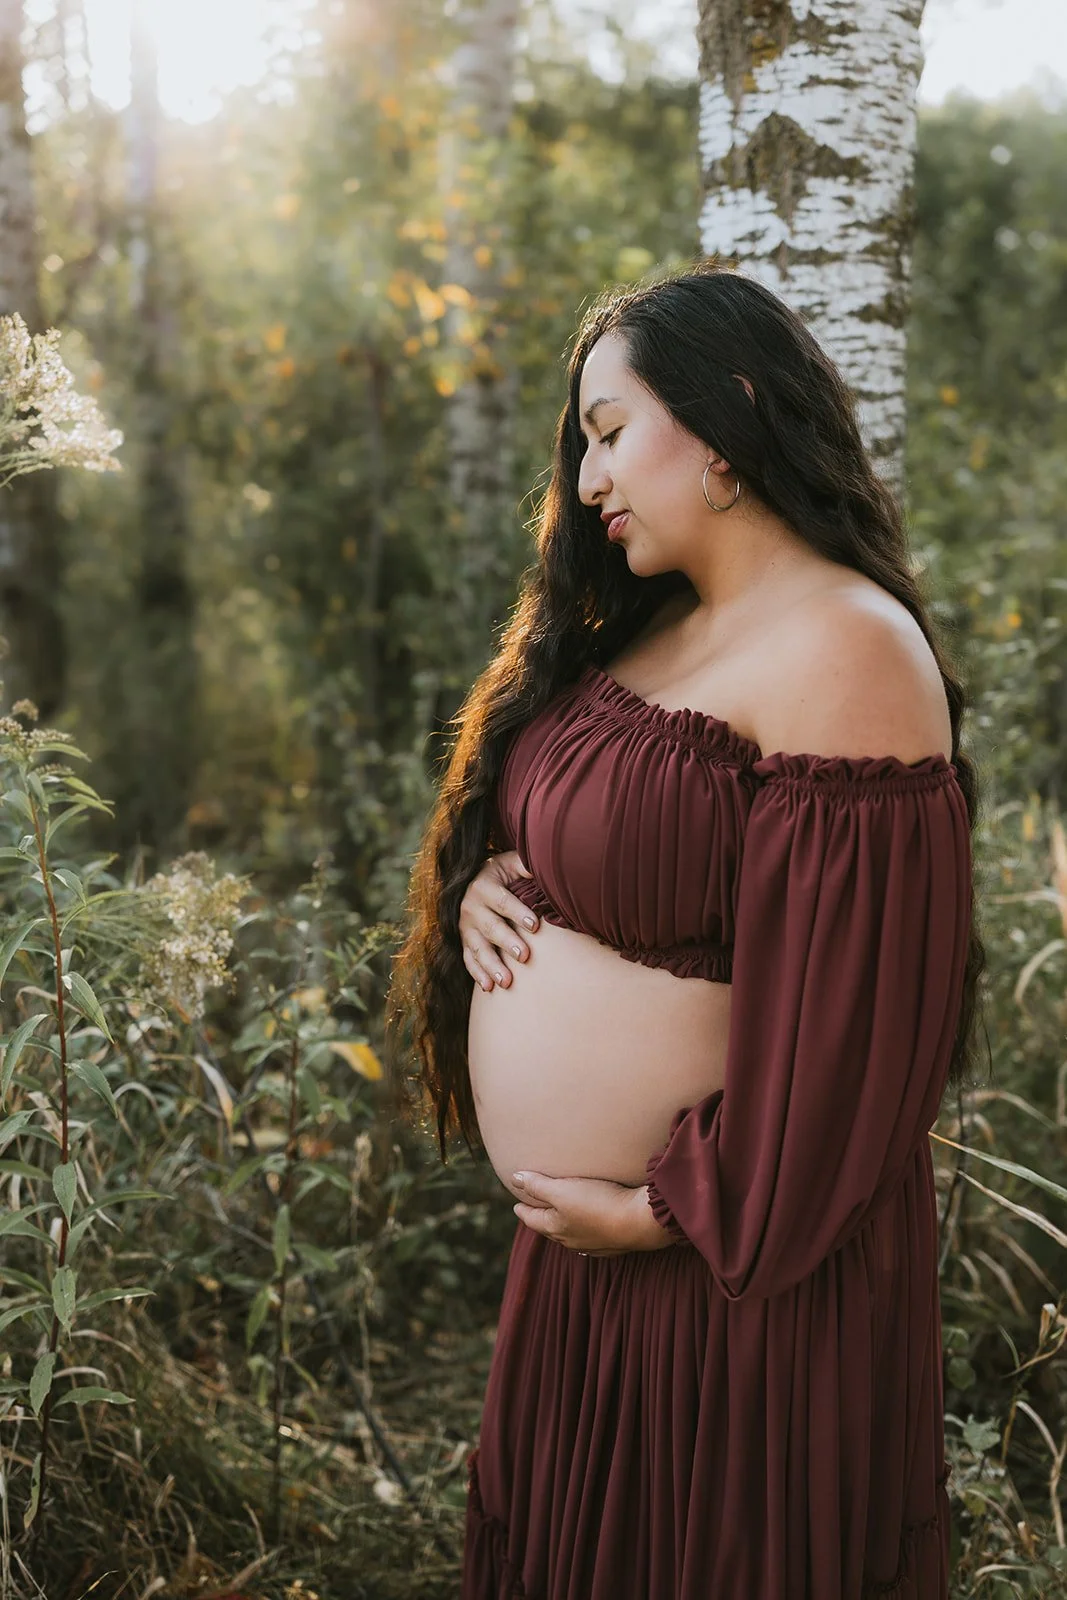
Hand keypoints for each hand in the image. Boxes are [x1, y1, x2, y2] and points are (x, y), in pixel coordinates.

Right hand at [459, 849, 539, 991]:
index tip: (535, 925)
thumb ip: (526, 864)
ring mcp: (466, 927)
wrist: (474, 880)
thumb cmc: (503, 873)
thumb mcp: (512, 862)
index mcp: (484, 885)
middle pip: (491, 927)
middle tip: (524, 956)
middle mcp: (470, 906)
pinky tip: (489, 988)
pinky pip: (468, 959)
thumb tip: (544, 863)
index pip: (502, 901)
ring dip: (492, 965)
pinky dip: (477, 974)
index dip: (518, 912)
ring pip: (478, 948)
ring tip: (507, 981)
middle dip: (507, 942)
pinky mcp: (464, 941)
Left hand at [511, 1172, 675, 1255]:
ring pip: (573, 1234)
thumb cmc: (598, 1204)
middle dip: (542, 1219)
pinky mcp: (614, 1242)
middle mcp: (573, 1240)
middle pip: (551, 1229)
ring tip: (564, 1216)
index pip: (533, 1219)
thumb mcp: (562, 1190)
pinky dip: (587, 1228)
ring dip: (566, 1225)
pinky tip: (593, 1226)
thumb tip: (514, 1179)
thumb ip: (537, 1185)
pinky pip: (594, 1236)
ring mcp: (594, 1244)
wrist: (639, 1222)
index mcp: (556, 1228)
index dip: (524, 1210)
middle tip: (536, 1210)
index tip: (516, 1206)